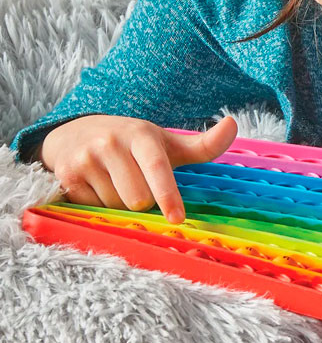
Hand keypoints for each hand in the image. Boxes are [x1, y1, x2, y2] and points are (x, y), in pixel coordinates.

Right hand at [37, 115, 237, 223]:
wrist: (75, 133)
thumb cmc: (133, 143)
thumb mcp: (166, 142)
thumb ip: (203, 145)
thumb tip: (233, 123)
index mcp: (142, 134)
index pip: (158, 167)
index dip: (168, 195)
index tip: (177, 218)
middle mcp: (112, 142)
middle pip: (138, 199)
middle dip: (142, 201)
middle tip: (136, 182)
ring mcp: (86, 158)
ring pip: (115, 206)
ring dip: (119, 204)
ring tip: (114, 181)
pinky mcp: (66, 175)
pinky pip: (91, 209)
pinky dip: (98, 205)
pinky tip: (95, 185)